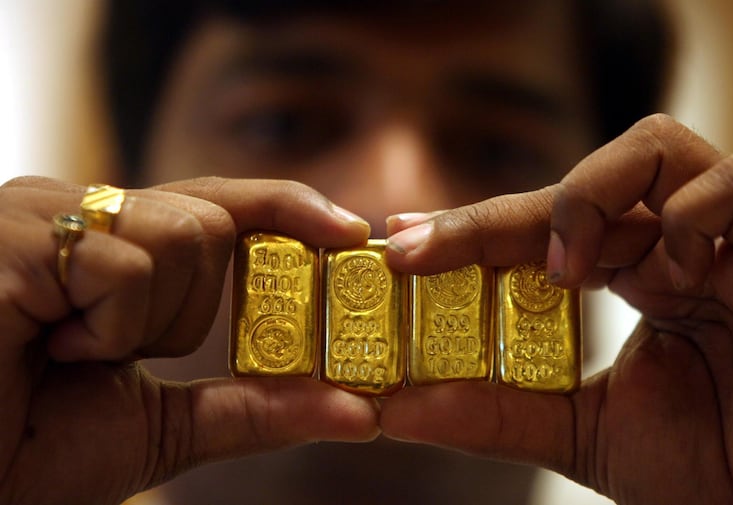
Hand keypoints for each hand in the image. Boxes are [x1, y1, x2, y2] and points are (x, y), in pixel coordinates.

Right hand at [0, 177, 378, 504]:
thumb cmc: (32, 452)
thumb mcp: (165, 426)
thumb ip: (255, 409)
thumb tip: (359, 413)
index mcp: (111, 247)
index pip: (219, 203)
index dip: (287, 209)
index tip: (350, 231)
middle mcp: (77, 213)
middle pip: (210, 222)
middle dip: (191, 308)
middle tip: (119, 353)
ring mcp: (43, 214)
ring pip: (183, 235)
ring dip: (147, 323)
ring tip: (74, 354)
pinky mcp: (16, 233)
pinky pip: (128, 266)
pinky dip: (109, 329)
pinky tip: (49, 349)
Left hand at [381, 115, 732, 503]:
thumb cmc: (699, 466)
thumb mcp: (577, 433)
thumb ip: (496, 415)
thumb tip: (400, 407)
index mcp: (625, 275)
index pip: (536, 225)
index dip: (468, 227)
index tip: (400, 241)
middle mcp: (668, 246)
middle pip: (577, 186)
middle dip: (494, 216)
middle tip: (424, 248)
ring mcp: (723, 243)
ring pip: (655, 149)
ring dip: (589, 199)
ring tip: (562, 274)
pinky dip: (690, 219)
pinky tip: (669, 281)